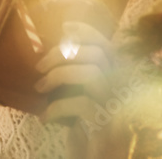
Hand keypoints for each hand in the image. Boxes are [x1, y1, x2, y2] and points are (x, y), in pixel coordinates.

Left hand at [35, 21, 132, 158]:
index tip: (64, 27)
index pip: (107, 46)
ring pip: (92, 73)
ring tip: (40, 88)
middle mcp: (122, 92)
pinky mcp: (107, 128)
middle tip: (39, 68)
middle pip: (97, 54)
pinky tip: (45, 118)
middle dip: (62, 54)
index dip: (86, 31)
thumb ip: (77, 77)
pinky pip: (81, 104)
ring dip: (59, 75)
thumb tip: (57, 48)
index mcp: (117, 82)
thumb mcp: (81, 99)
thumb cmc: (85, 134)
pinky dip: (56, 107)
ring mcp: (116, 109)